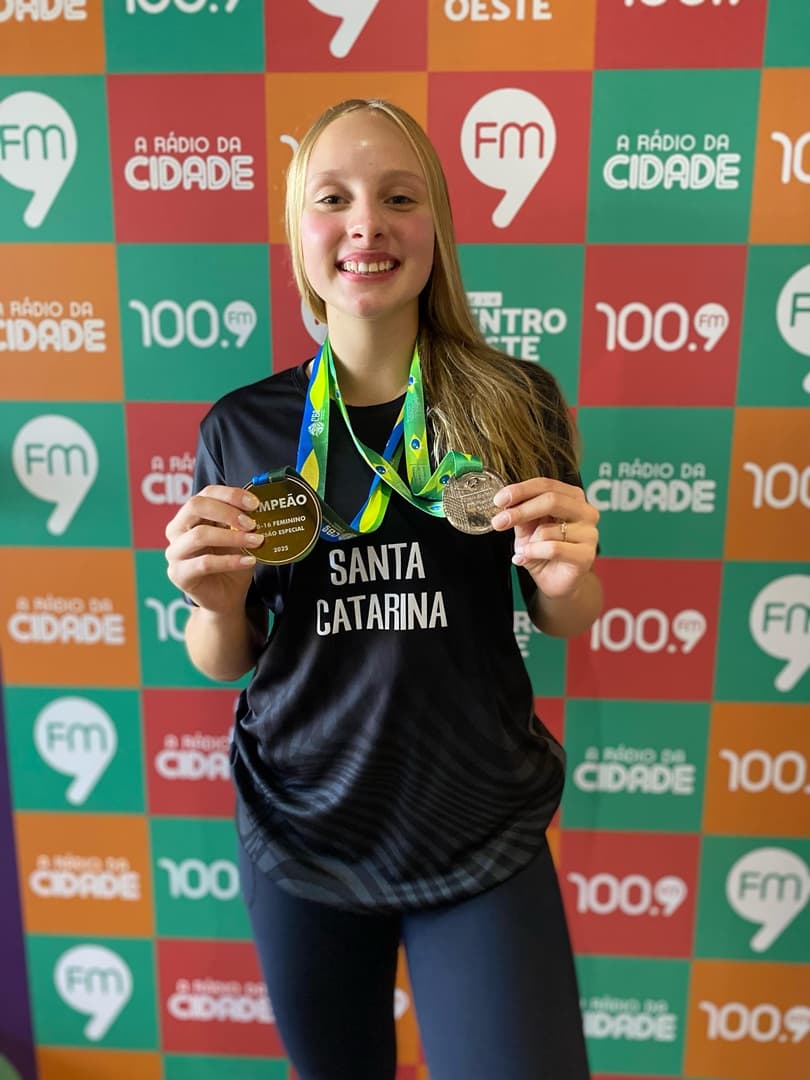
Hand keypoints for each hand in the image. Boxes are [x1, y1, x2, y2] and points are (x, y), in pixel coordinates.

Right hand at [165, 485, 262, 613]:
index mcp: (190, 515)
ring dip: (232, 536)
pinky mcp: (178, 574)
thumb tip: (258, 508)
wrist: (227, 597)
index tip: (254, 504)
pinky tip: (248, 560)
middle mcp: (176, 530)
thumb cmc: (231, 562)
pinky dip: (230, 561)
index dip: (230, 494)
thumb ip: (242, 522)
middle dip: (227, 511)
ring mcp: (174, 552)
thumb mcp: (239, 537)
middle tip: (252, 523)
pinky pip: (205, 563)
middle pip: (195, 506)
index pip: (205, 493)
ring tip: (256, 541)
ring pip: (200, 535)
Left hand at [491, 477, 598, 598]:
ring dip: (528, 542)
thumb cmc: (544, 551)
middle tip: (499, 521)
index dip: (521, 490)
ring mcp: (589, 533)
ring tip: (525, 551)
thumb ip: (521, 514)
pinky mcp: (586, 555)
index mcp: (572, 498)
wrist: (556, 581)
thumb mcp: (527, 529)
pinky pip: (553, 548)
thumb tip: (506, 503)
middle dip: (521, 511)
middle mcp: (585, 511)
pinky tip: (526, 557)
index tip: (499, 500)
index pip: (546, 485)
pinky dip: (534, 552)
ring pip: (548, 529)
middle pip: (552, 500)